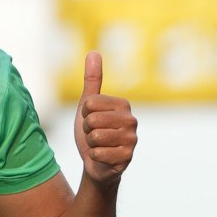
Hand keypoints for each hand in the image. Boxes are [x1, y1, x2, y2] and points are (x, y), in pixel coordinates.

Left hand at [74, 51, 136, 184]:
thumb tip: (93, 52)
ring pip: (94, 137)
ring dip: (91, 144)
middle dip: (87, 131)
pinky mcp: (127, 158)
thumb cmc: (92, 132)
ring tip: (99, 146)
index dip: (84, 115)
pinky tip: (103, 158)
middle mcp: (131, 120)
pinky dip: (95, 157)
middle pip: (91, 120)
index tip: (91, 122)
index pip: (90, 103)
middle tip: (95, 136)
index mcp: (123, 104)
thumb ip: (92, 80)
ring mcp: (131, 140)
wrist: (96, 164)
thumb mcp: (88, 105)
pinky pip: (98, 153)